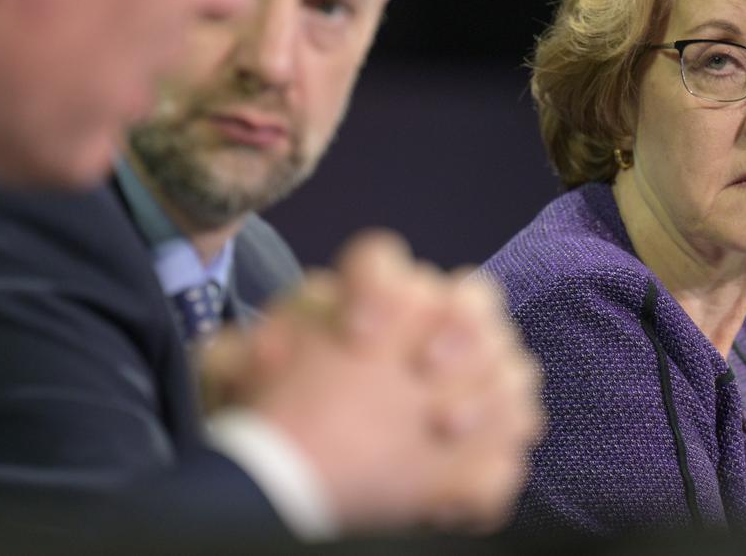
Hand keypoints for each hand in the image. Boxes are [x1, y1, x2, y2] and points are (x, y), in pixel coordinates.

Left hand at [200, 229, 543, 532]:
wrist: (311, 470)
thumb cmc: (284, 416)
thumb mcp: (244, 385)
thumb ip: (236, 360)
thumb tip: (225, 350)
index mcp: (370, 299)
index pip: (383, 262)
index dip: (380, 285)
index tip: (359, 333)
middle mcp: (431, 321)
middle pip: (469, 298)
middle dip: (457, 329)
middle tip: (425, 373)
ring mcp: (473, 367)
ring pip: (506, 353)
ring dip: (485, 386)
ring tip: (445, 430)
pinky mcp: (494, 422)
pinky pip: (520, 417)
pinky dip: (501, 440)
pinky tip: (460, 482)